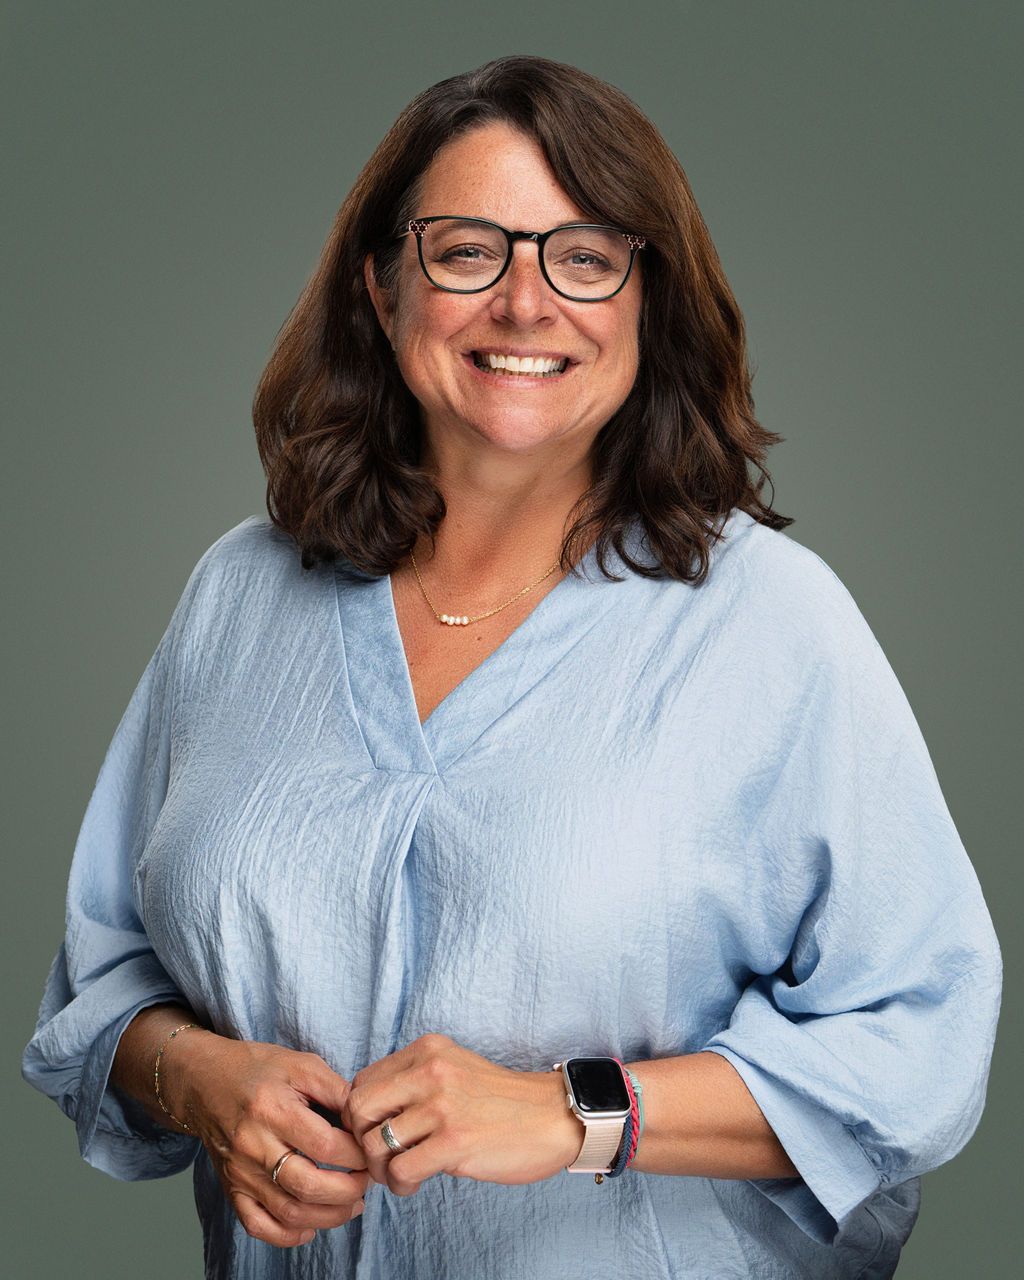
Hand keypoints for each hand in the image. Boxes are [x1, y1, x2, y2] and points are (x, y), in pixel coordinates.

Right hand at [164, 1031, 370, 1247]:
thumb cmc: (258, 1069)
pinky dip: (287, 1235)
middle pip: (308, 1185)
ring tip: (353, 1205)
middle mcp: (253, 1145)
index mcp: (273, 1109)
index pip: (325, 1145)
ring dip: (328, 1216)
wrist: (205, 1080)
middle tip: (367, 1181)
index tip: (371, 1151)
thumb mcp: (301, 1065)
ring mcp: (239, 1172)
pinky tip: (311, 1226)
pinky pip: (257, 1225)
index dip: (356, 1154)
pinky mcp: (231, 1188)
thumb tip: (365, 1120)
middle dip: (349, 1190)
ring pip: (288, 1211)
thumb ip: (336, 1090)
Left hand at [341, 1033, 583, 1196]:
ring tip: (399, 1175)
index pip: (363, 1081)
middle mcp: (431, 1070)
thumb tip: (370, 1115)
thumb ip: (415, 1080)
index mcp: (428, 1050)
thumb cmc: (502, 1100)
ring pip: (375, 1143)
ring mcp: (442, 1106)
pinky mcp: (454, 1142)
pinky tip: (416, 1183)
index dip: (362, 1114)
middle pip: (358, 1108)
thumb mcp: (455, 1069)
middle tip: (381, 1156)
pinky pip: (400, 1170)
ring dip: (380, 1169)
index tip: (379, 1132)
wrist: (553, 1116)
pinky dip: (400, 1185)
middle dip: (361, 1139)